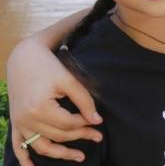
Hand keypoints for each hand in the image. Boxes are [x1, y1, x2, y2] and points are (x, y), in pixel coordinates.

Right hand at [8, 39, 102, 163]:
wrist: (23, 58)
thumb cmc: (48, 66)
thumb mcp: (69, 80)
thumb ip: (84, 100)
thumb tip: (96, 120)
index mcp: (39, 108)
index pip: (68, 124)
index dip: (85, 124)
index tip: (98, 123)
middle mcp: (26, 119)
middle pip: (58, 135)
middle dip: (80, 137)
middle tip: (98, 137)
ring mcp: (19, 123)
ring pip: (41, 146)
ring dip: (60, 154)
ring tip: (80, 157)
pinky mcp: (15, 123)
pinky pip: (18, 146)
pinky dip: (25, 159)